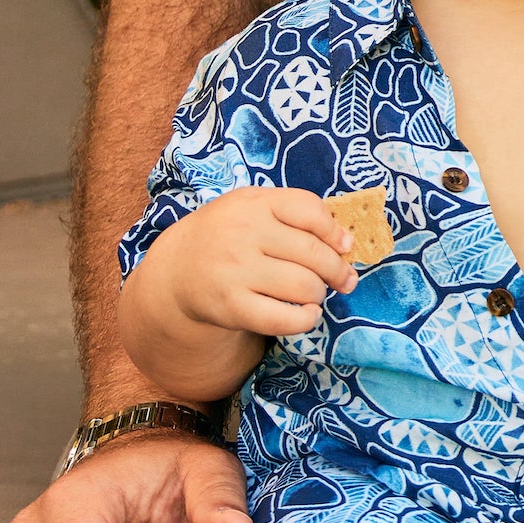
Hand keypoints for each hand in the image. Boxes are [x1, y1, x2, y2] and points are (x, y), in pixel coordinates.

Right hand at [143, 185, 357, 338]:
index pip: (310, 210)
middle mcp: (242, 233)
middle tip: (343, 279)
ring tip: (315, 294)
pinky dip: (306, 319)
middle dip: (337, 270)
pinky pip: (283, 318)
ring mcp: (235, 271)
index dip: (335, 232)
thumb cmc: (229, 234)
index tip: (343, 246)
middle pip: (313, 253)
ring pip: (303, 286)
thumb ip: (299, 213)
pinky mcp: (230, 306)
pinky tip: (307, 313)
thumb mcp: (255, 208)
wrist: (177, 269)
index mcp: (253, 203)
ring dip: (320, 293)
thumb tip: (346, 243)